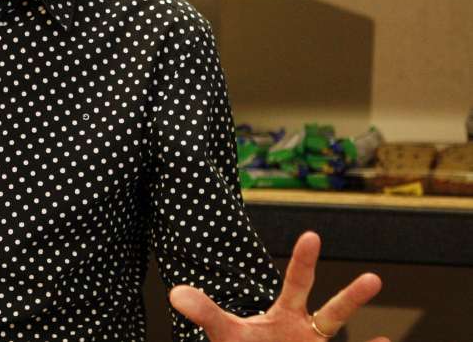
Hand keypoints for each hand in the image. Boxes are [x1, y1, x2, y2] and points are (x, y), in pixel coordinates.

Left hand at [169, 231, 387, 341]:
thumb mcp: (225, 334)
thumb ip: (206, 313)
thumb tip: (175, 294)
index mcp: (285, 314)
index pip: (296, 282)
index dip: (304, 260)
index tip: (312, 234)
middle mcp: (307, 331)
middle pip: (333, 312)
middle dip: (352, 296)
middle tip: (374, 278)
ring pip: (341, 335)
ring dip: (368, 341)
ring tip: (389, 334)